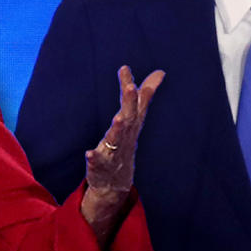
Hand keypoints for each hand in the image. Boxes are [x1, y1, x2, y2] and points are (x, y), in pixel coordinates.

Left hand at [81, 65, 164, 243]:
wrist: (117, 182)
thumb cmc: (125, 143)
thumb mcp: (134, 119)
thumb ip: (144, 96)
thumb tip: (160, 72)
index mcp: (130, 123)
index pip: (131, 101)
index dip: (128, 84)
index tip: (124, 68)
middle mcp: (125, 134)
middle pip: (129, 116)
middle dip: (130, 102)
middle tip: (131, 87)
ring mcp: (114, 150)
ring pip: (117, 138)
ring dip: (118, 129)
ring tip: (118, 118)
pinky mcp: (101, 165)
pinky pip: (98, 161)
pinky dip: (95, 157)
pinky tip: (89, 153)